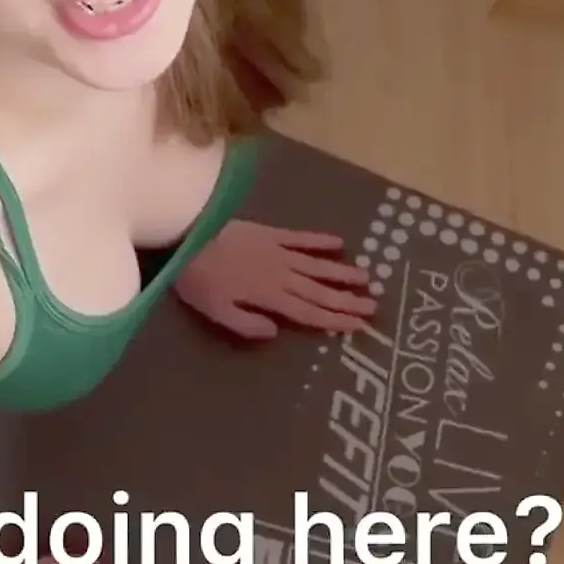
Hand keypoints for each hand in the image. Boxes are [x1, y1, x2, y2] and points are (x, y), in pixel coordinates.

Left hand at [176, 221, 376, 337]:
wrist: (188, 234)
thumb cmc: (197, 277)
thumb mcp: (216, 310)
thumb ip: (247, 323)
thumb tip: (277, 332)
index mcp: (269, 296)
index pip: (308, 312)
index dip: (335, 319)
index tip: (360, 325)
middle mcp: (281, 274)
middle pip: (319, 291)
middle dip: (347, 300)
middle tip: (374, 305)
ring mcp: (278, 251)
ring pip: (316, 265)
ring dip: (342, 272)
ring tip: (367, 278)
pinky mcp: (269, 232)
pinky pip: (300, 237)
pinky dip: (320, 240)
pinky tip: (340, 242)